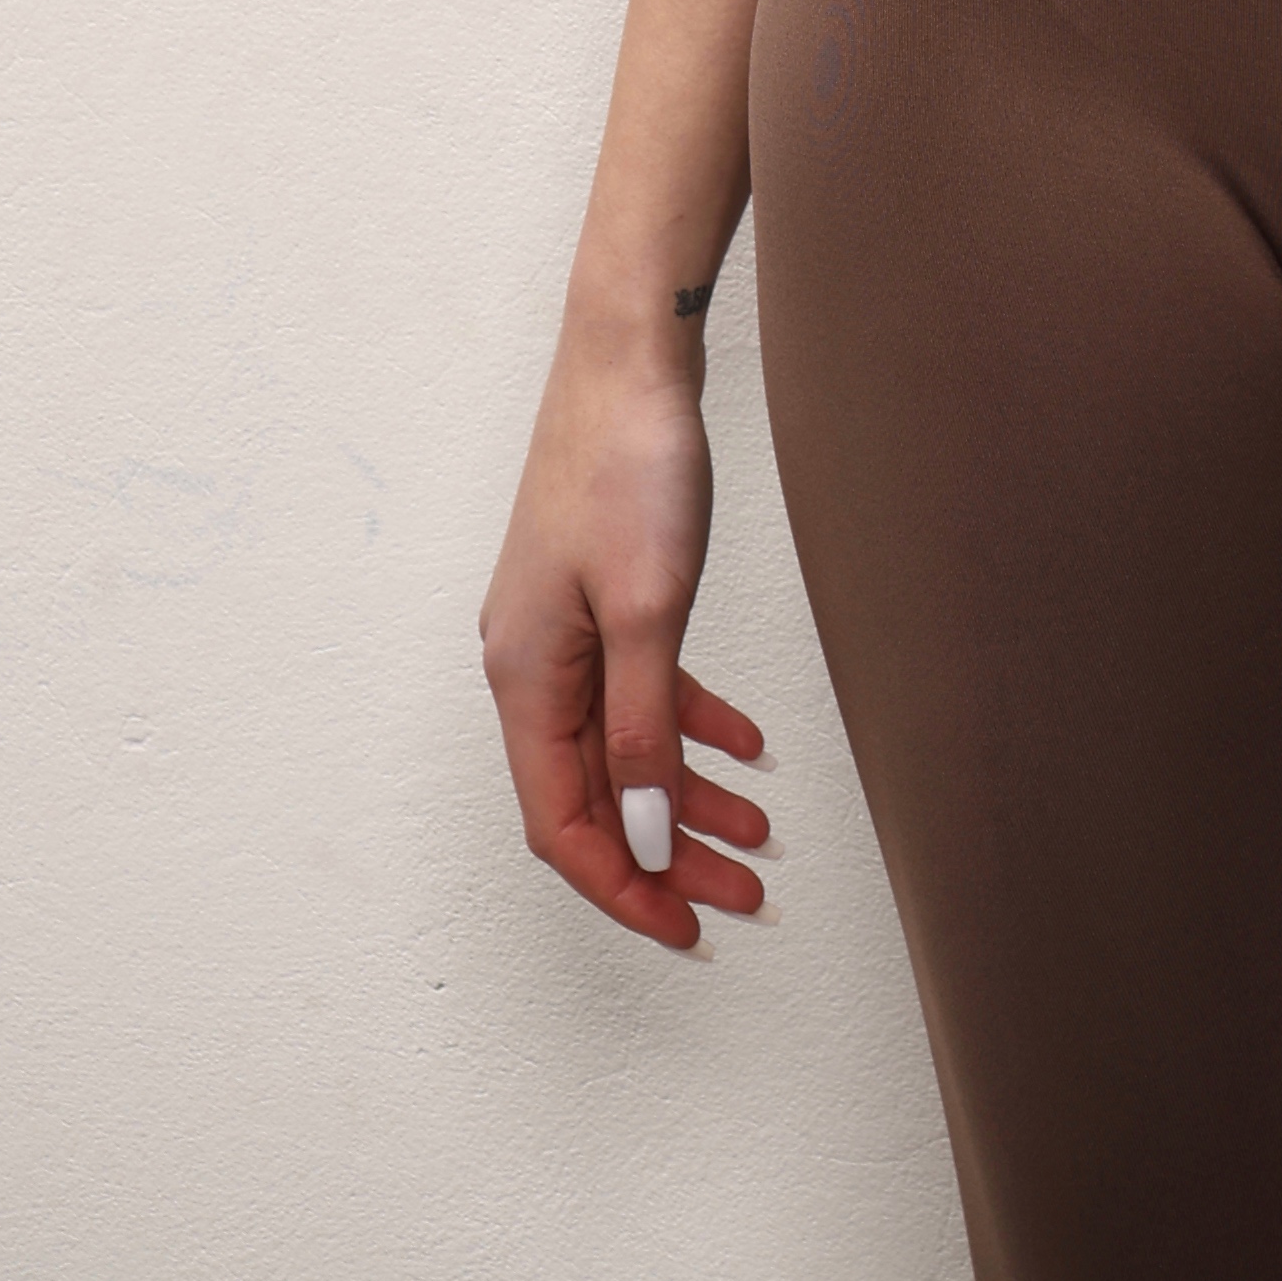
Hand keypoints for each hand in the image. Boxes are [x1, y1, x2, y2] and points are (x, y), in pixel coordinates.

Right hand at [478, 336, 771, 951]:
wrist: (632, 352)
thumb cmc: (628, 466)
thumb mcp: (648, 610)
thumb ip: (643, 733)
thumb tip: (644, 841)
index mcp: (525, 679)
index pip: (563, 824)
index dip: (622, 886)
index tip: (686, 929)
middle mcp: (532, 666)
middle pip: (593, 797)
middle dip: (665, 855)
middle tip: (739, 896)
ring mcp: (564, 631)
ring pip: (621, 748)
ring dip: (685, 797)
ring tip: (756, 833)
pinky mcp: (599, 596)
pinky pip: (640, 690)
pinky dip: (689, 724)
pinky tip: (746, 742)